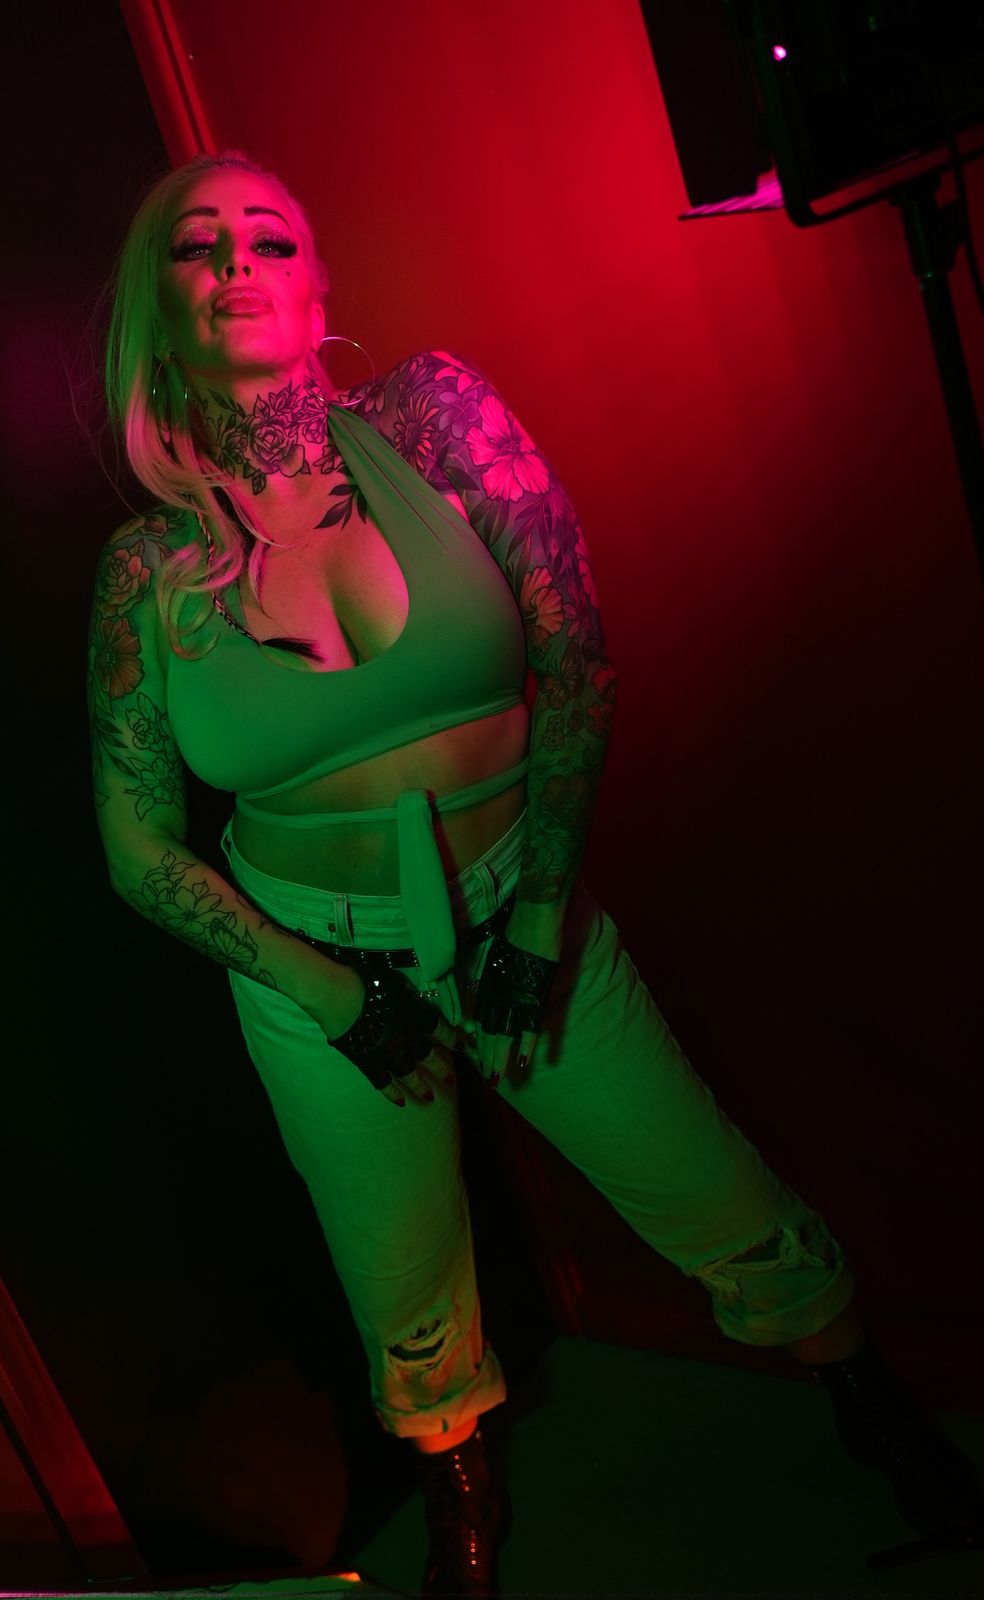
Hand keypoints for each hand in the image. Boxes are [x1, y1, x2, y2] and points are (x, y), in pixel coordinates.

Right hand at [328, 967, 461, 1107]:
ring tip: (430, 1096)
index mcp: (415, 1016)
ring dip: (421, 1086)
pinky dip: (392, 1093)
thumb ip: (405, 993)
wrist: (339, 997)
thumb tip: (410, 995)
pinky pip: (383, 1083)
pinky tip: (401, 1102)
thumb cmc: (366, 983)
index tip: (461, 1045)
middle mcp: (406, 1038)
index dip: (452, 1038)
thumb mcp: (394, 982)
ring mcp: (388, 1054)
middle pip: (429, 1057)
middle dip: (441, 1068)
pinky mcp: (368, 1063)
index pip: (440, 1029)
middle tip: (450, 1080)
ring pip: (410, 1075)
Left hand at [467, 934, 558, 1088]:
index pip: (482, 1021)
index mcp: (489, 985)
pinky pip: (530, 1026)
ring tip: (496, 1081)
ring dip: (500, 1060)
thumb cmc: (518, 931)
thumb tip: (496, 982)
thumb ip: (498, 973)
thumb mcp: (500, 955)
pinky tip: (524, 1063)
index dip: (480, 1043)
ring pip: (505, 1035)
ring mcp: (516, 996)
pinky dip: (527, 1045)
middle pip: (490, 1033)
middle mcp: (498, 994)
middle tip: (486, 1082)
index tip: (479, 1060)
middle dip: (486, 1059)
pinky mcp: (534, 994)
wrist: (533, 918)